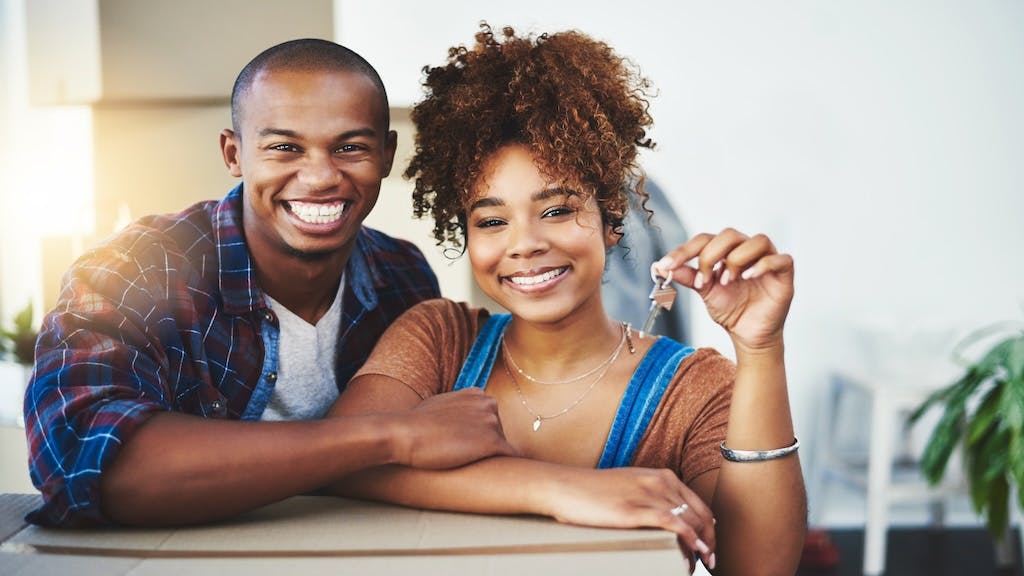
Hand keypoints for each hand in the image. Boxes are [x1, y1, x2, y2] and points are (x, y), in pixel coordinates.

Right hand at [392, 388, 515, 468]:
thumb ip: (457, 407)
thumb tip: (461, 419)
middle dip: (487, 445)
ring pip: (503, 446)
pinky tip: (500, 477)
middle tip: (469, 460)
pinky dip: (508, 468)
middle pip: (500, 431)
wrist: (406, 434)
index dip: (479, 435)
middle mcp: (489, 404)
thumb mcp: (440, 404)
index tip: (469, 447)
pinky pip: (512, 458)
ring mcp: (492, 422)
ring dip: (493, 458)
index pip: (489, 417)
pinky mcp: (492, 442)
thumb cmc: (416, 424)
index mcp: (477, 394)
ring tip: (477, 468)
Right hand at [540, 467, 715, 568]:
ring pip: (689, 520)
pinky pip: (672, 523)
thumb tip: (669, 520)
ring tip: (702, 563)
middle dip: (710, 539)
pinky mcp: (634, 509)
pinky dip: (690, 537)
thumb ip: (651, 496)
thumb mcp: (631, 486)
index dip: (709, 527)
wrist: (565, 487)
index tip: (709, 545)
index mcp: (661, 475)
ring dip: (702, 544)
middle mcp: (659, 482)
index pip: (698, 504)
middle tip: (711, 560)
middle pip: (699, 514)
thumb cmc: (594, 491)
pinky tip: (695, 550)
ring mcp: (647, 494)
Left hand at [654, 228, 793, 351]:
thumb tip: (660, 266)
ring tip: (727, 281)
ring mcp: (767, 260)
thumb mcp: (704, 291)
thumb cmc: (730, 309)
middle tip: (704, 279)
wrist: (748, 334)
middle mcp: (747, 251)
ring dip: (738, 259)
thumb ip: (686, 276)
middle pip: (730, 235)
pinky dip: (763, 266)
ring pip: (758, 241)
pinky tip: (748, 278)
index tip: (666, 266)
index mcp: (725, 252)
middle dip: (712, 254)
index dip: (684, 251)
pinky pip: (781, 259)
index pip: (704, 240)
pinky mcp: (784, 273)